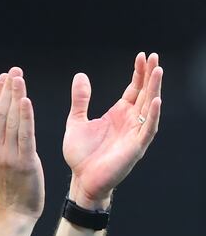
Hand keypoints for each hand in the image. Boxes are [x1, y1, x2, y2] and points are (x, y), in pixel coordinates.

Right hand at [0, 67, 44, 217]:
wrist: (14, 212)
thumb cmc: (5, 188)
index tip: (4, 77)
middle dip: (6, 89)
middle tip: (14, 71)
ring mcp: (7, 156)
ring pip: (10, 120)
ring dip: (15, 96)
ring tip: (19, 78)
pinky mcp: (24, 162)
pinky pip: (24, 134)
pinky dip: (24, 116)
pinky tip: (25, 100)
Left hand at [63, 52, 162, 208]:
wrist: (81, 180)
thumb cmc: (81, 155)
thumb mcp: (76, 121)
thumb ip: (81, 99)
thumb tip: (81, 75)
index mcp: (118, 114)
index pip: (133, 89)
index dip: (138, 73)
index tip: (141, 55)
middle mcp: (130, 122)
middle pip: (144, 94)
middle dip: (150, 75)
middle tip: (154, 56)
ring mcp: (134, 134)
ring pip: (149, 107)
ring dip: (154, 89)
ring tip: (158, 70)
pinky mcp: (135, 148)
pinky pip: (147, 129)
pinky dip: (152, 115)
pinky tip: (156, 100)